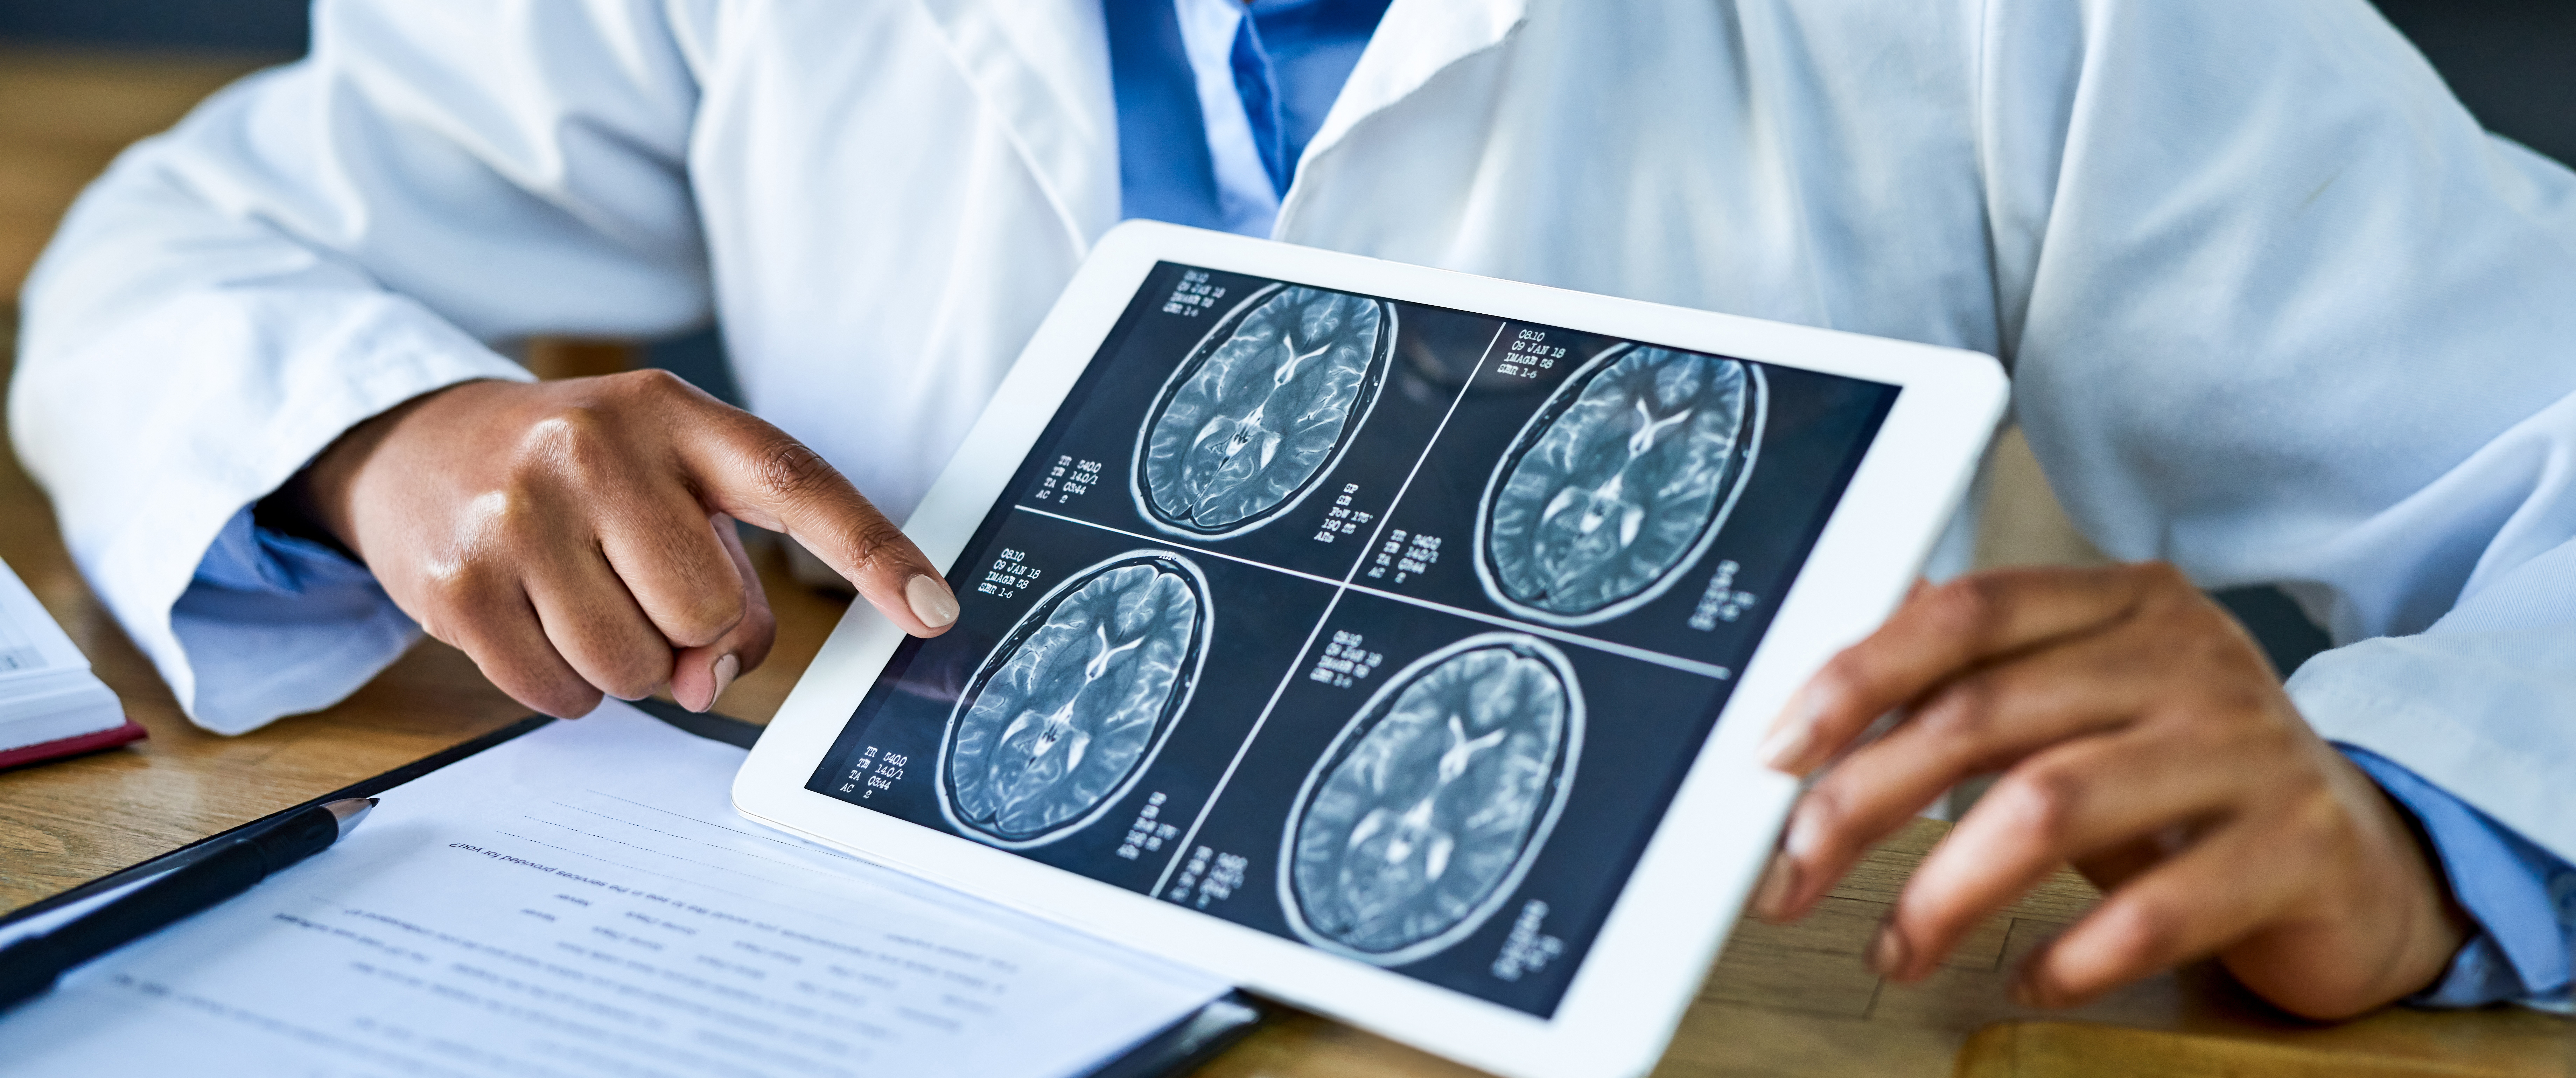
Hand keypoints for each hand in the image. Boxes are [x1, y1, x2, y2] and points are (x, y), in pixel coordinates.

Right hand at [289, 371, 957, 717]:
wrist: (423, 450)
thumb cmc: (580, 480)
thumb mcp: (669, 490)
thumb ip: (729, 585)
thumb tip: (707, 682)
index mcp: (672, 415)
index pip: (795, 483)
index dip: (872, 553)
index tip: (934, 610)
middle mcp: (593, 449)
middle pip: (708, 610)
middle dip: (693, 631)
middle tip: (643, 590)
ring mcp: (517, 513)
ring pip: (637, 665)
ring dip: (627, 663)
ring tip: (584, 598)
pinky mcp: (457, 584)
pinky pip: (561, 692)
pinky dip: (565, 684)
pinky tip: (538, 622)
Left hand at [1750, 564, 2467, 1018]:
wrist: (2366, 857)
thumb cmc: (2193, 780)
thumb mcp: (2084, 709)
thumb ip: (1975, 684)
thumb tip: (1828, 688)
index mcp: (2122, 605)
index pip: (1965, 613)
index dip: (1857, 677)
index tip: (1776, 751)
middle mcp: (2186, 660)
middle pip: (1983, 716)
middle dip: (1862, 800)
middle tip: (1793, 871)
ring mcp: (2246, 751)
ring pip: (2051, 806)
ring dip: (1944, 890)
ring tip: (1895, 949)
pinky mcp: (2294, 848)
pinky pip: (2155, 907)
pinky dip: (2069, 953)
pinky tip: (2025, 976)